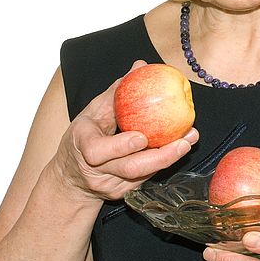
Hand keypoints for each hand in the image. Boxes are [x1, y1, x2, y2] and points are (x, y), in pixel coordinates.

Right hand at [51, 59, 198, 203]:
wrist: (70, 177)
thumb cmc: (84, 135)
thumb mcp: (93, 111)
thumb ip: (117, 91)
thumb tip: (140, 66)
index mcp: (82, 145)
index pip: (98, 151)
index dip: (121, 146)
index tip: (142, 137)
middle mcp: (95, 171)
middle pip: (129, 169)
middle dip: (161, 156)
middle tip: (185, 140)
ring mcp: (109, 186)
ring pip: (142, 176)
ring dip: (169, 158)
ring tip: (189, 141)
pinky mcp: (121, 194)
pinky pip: (146, 178)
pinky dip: (162, 163)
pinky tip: (179, 148)